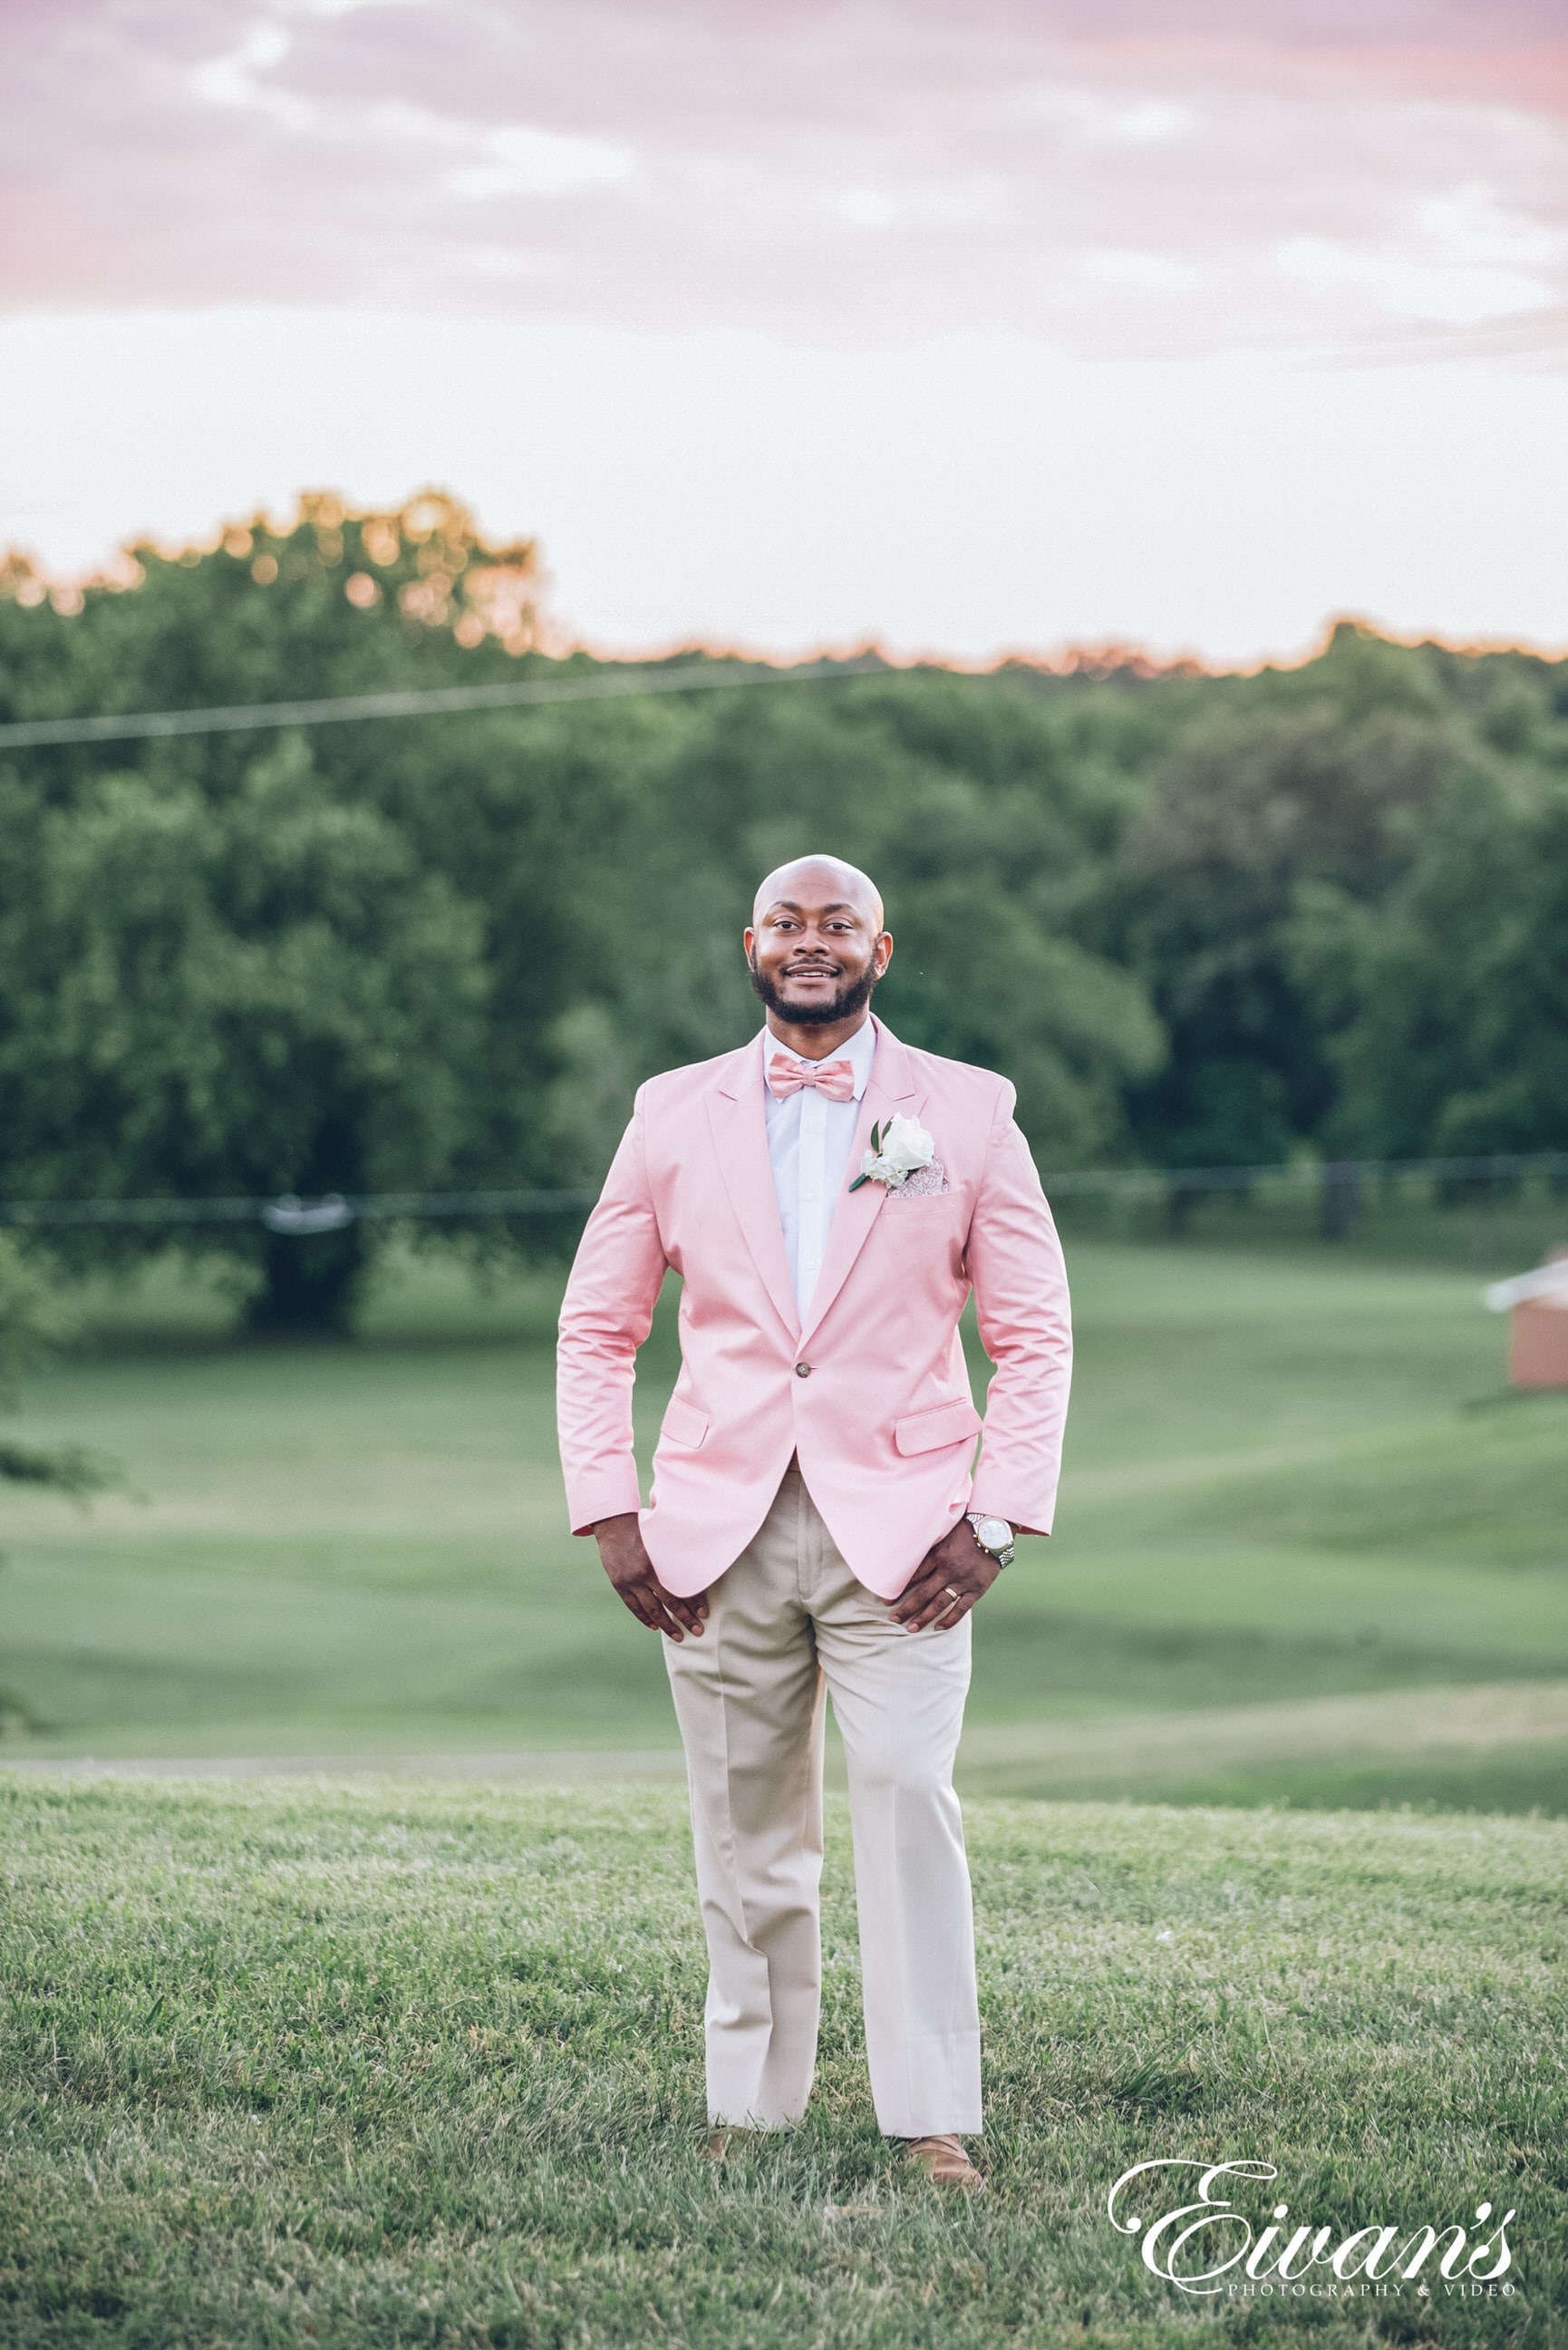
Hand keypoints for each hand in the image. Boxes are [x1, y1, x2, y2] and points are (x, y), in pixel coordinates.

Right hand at [594, 1513, 708, 1640]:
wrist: (613, 1524)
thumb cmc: (641, 1527)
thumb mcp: (660, 1537)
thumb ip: (674, 1554)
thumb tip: (694, 1567)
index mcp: (658, 1561)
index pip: (680, 1587)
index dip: (694, 1602)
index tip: (704, 1613)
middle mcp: (645, 1573)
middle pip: (669, 1603)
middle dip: (685, 1619)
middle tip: (698, 1631)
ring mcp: (631, 1581)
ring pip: (652, 1609)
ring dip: (666, 1625)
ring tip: (679, 1636)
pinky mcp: (619, 1584)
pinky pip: (633, 1606)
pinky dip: (644, 1618)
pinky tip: (654, 1626)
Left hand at [891, 1519, 1005, 1632]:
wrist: (994, 1531)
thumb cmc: (965, 1529)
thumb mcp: (943, 1533)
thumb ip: (929, 1547)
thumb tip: (907, 1556)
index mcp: (939, 1555)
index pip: (914, 1575)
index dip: (899, 1589)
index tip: (887, 1601)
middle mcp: (949, 1570)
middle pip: (923, 1593)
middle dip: (907, 1608)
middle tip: (894, 1620)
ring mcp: (963, 1581)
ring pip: (940, 1603)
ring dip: (924, 1617)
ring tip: (911, 1628)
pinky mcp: (977, 1589)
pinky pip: (962, 1608)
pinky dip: (950, 1619)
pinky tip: (938, 1627)